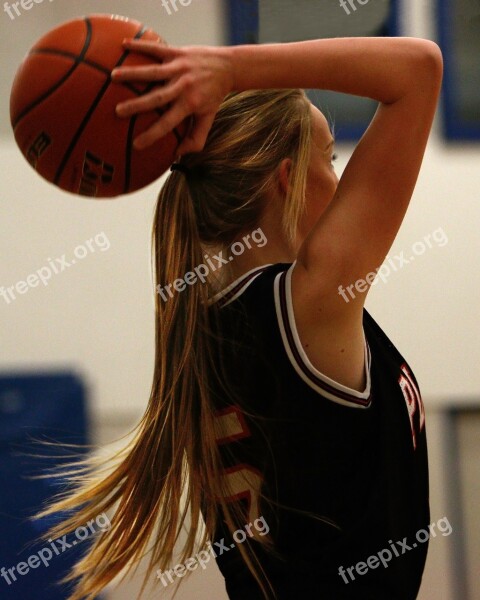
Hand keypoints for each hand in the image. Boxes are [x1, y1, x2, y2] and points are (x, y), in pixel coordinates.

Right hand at [111, 40, 233, 154]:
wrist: (227, 67)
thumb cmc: (214, 96)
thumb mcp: (208, 118)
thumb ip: (195, 138)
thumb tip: (178, 155)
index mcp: (189, 105)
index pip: (168, 123)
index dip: (153, 135)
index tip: (136, 145)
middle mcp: (183, 87)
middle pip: (157, 98)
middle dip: (137, 105)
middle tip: (117, 112)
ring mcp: (179, 68)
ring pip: (153, 72)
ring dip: (133, 73)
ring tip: (112, 76)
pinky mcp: (177, 52)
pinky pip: (156, 49)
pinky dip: (140, 45)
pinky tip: (122, 44)